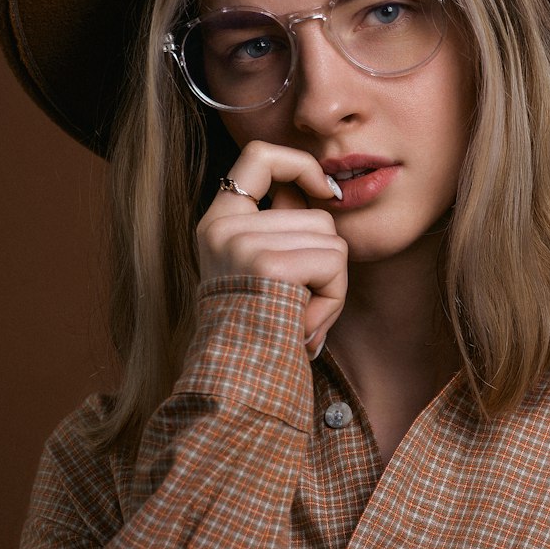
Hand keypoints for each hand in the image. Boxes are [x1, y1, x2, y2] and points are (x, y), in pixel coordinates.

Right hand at [197, 141, 346, 356]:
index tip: (328, 191)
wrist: (234, 392)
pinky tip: (304, 329)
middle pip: (316, 216)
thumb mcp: (257, 276)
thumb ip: (280, 232)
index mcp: (216, 224)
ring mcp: (242, 243)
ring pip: (331, 241)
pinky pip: (333, 264)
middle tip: (301, 312)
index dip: (301, 164)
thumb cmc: (257, 341)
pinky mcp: (268, 265)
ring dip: (331, 288)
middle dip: (326, 266)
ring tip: (299, 321)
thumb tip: (322, 192)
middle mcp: (223, 227)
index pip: (259, 156)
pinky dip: (332, 300)